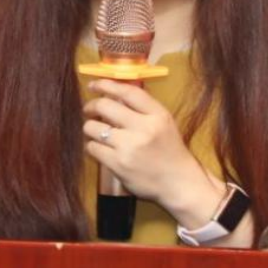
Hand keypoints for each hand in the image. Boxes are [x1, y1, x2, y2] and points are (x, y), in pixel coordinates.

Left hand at [82, 79, 223, 225]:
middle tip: (89, 109)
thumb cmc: (170, 150)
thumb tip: (113, 93)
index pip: (127, 92)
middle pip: (104, 106)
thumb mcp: (163, 123)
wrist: (179, 183)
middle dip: (91, 105)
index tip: (94, 84)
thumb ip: (142, 108)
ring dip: (90, 127)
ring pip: (93, 127)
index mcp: (157, 115)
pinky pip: (92, 147)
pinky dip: (93, 146)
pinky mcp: (118, 164)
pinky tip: (100, 148)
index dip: (106, 84)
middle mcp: (143, 128)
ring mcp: (129, 147)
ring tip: (95, 131)